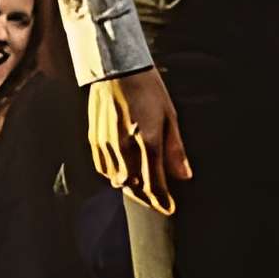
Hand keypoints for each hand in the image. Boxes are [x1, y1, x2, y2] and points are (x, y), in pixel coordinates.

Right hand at [90, 66, 193, 212]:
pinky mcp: (95, 141)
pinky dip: (115, 175)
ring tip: (142, 187)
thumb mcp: (169, 115)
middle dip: (148, 198)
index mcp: (148, 140)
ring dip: (131, 187)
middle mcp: (126, 147)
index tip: (169, 208)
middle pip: (136, 187)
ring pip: (119, 181)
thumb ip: (175, 150)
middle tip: (158, 200)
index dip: (162, 200)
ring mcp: (107, 145)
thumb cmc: (148, 89)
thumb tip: (184, 176)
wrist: (116, 69)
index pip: (155, 184)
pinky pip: (104, 169)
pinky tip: (124, 172)